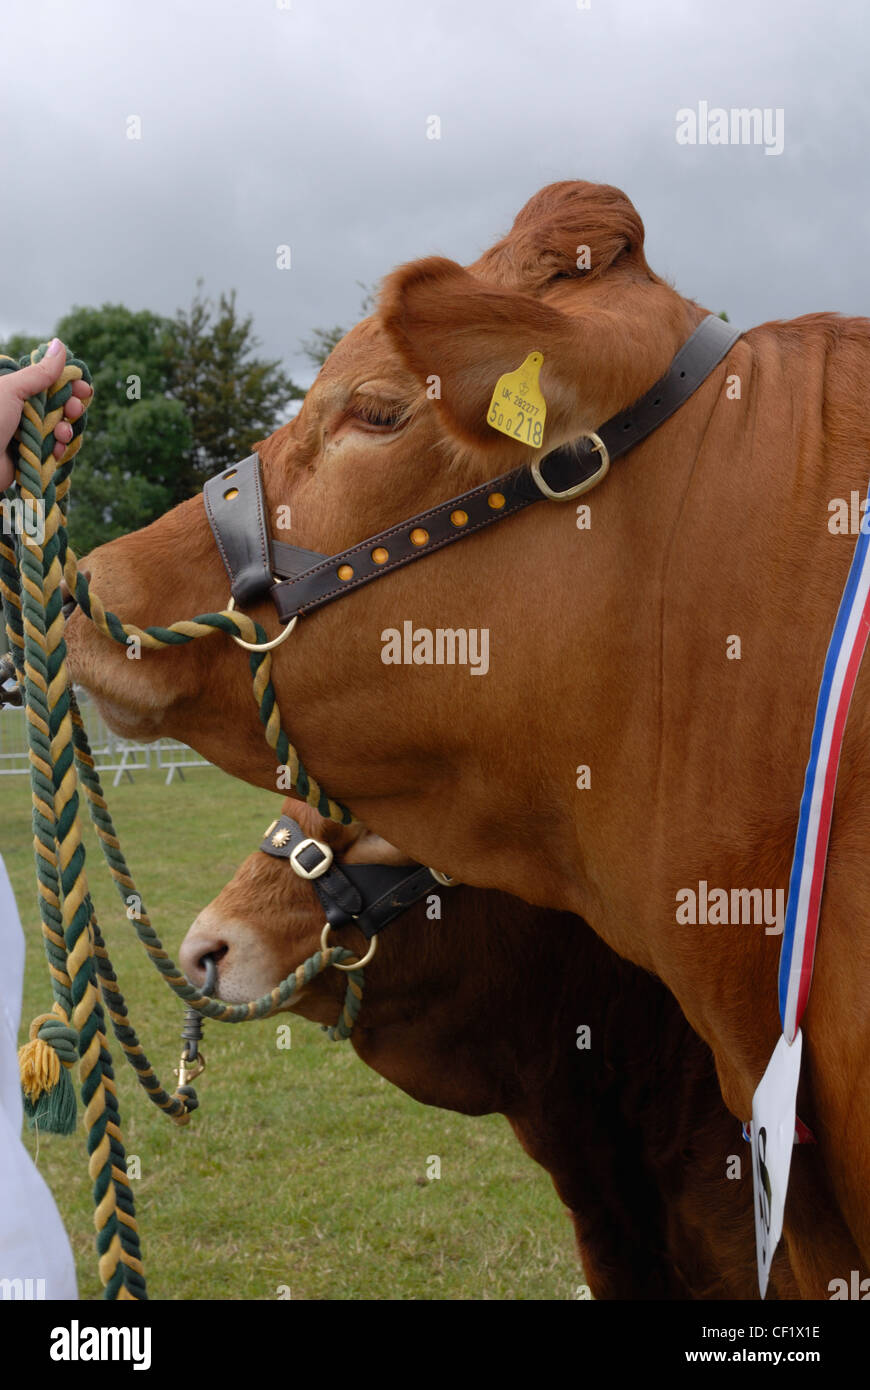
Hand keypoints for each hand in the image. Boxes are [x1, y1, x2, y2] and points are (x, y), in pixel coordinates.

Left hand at [0, 338, 92, 489]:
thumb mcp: (12, 390)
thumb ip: (39, 372)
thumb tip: (59, 344)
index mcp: (14, 390)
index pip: (47, 381)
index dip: (68, 384)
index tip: (84, 387)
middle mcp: (20, 409)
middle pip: (56, 404)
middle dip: (70, 406)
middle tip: (75, 409)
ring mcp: (25, 432)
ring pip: (57, 427)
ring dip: (65, 430)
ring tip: (62, 434)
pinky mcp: (30, 455)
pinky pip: (52, 449)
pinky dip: (58, 449)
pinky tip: (56, 450)